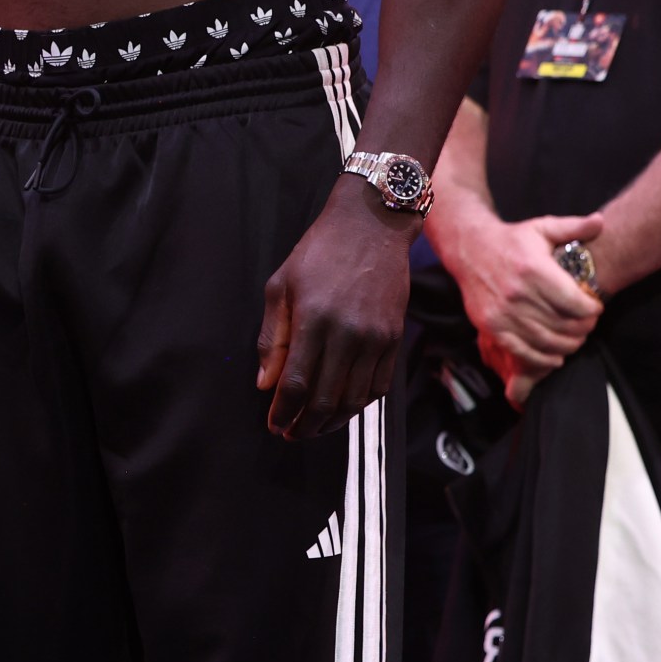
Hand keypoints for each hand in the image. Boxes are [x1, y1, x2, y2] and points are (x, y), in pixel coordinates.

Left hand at [258, 177, 417, 438]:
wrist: (372, 227)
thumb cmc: (318, 253)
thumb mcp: (281, 286)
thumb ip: (271, 337)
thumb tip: (265, 385)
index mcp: (313, 320)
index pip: (296, 383)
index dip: (283, 412)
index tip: (274, 425)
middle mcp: (348, 335)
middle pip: (325, 399)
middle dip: (304, 425)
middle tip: (290, 434)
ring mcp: (376, 340)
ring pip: (354, 400)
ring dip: (331, 422)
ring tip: (312, 427)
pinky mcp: (395, 340)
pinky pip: (378, 387)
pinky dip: (358, 405)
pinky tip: (342, 408)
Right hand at [446, 210, 603, 397]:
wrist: (469, 249)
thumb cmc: (512, 240)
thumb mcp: (542, 228)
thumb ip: (574, 227)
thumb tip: (602, 222)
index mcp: (533, 269)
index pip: (576, 303)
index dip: (593, 310)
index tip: (595, 306)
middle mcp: (517, 293)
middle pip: (565, 325)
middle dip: (584, 328)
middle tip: (587, 324)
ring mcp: (502, 312)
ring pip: (548, 341)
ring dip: (568, 344)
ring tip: (574, 337)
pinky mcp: (490, 326)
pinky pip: (523, 351)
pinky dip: (544, 359)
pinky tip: (555, 354)